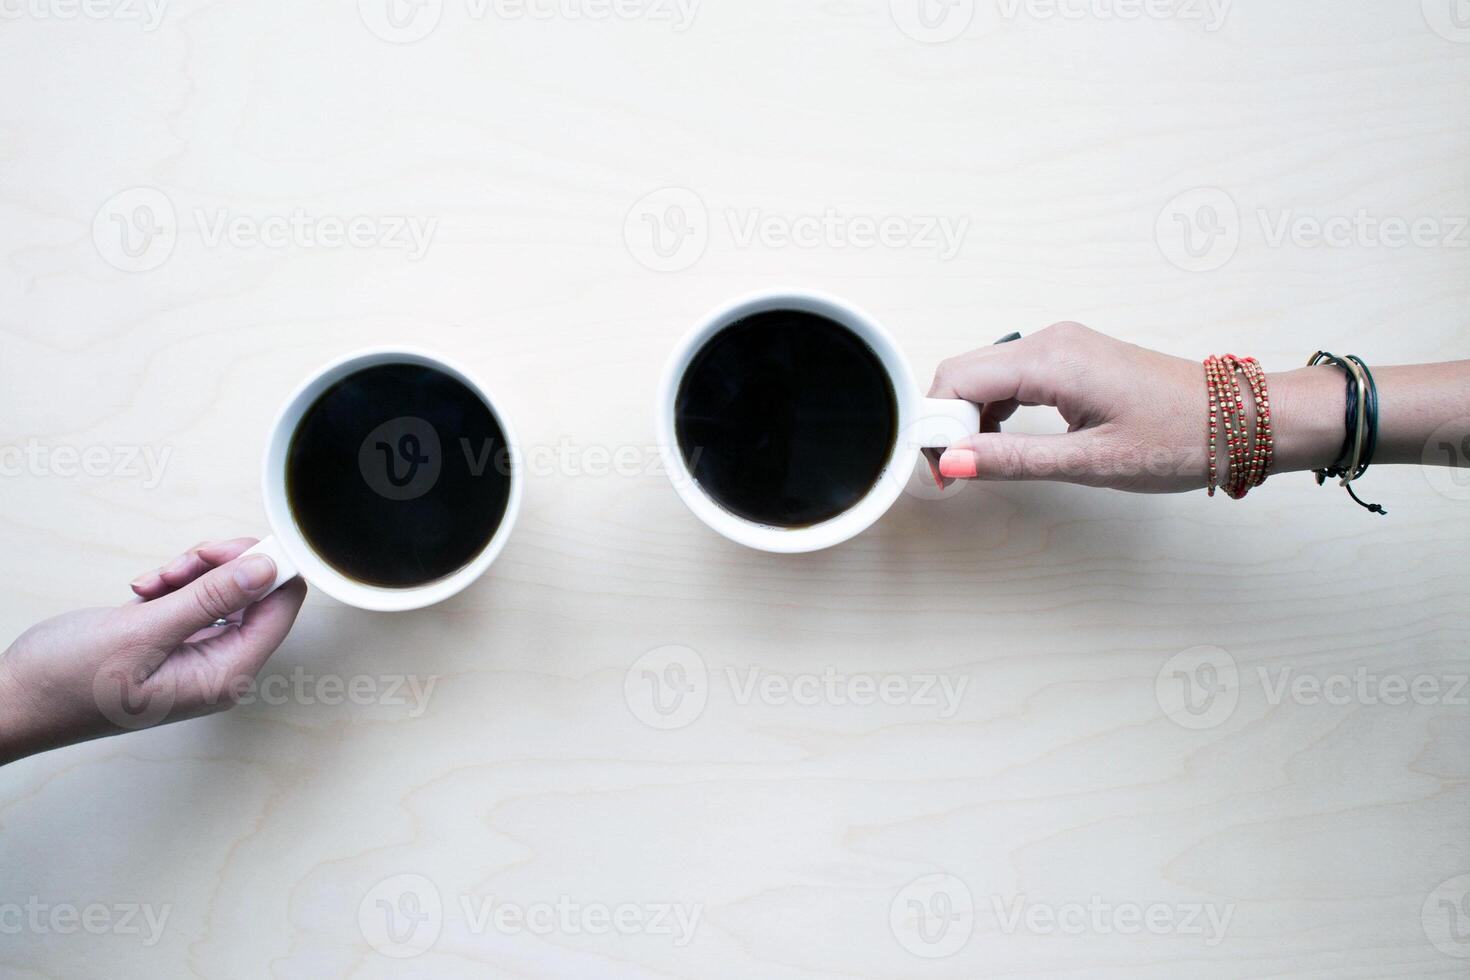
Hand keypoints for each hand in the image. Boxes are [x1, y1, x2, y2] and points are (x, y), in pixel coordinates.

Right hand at [0, 538, 306, 764]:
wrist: (16, 701)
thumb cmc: (67, 683)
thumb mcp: (144, 631)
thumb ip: (212, 598)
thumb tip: (267, 569)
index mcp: (226, 674)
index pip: (282, 607)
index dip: (269, 568)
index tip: (235, 547)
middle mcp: (221, 668)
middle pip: (257, 593)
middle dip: (221, 568)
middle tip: (179, 567)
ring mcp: (199, 656)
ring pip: (224, 591)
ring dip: (191, 574)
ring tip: (149, 586)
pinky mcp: (176, 644)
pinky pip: (196, 600)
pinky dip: (172, 587)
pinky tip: (142, 593)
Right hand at [927, 322, 1345, 492]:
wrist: (1242, 421)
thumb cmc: (1181, 438)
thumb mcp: (1090, 461)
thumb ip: (1014, 461)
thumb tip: (954, 463)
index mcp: (1051, 359)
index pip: (957, 380)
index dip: (933, 425)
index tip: (937, 470)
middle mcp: (1051, 341)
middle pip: (963, 373)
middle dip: (943, 422)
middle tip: (950, 473)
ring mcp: (1061, 347)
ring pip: (984, 376)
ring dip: (967, 419)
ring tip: (974, 465)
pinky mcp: (1072, 360)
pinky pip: (1011, 378)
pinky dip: (993, 411)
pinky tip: (999, 445)